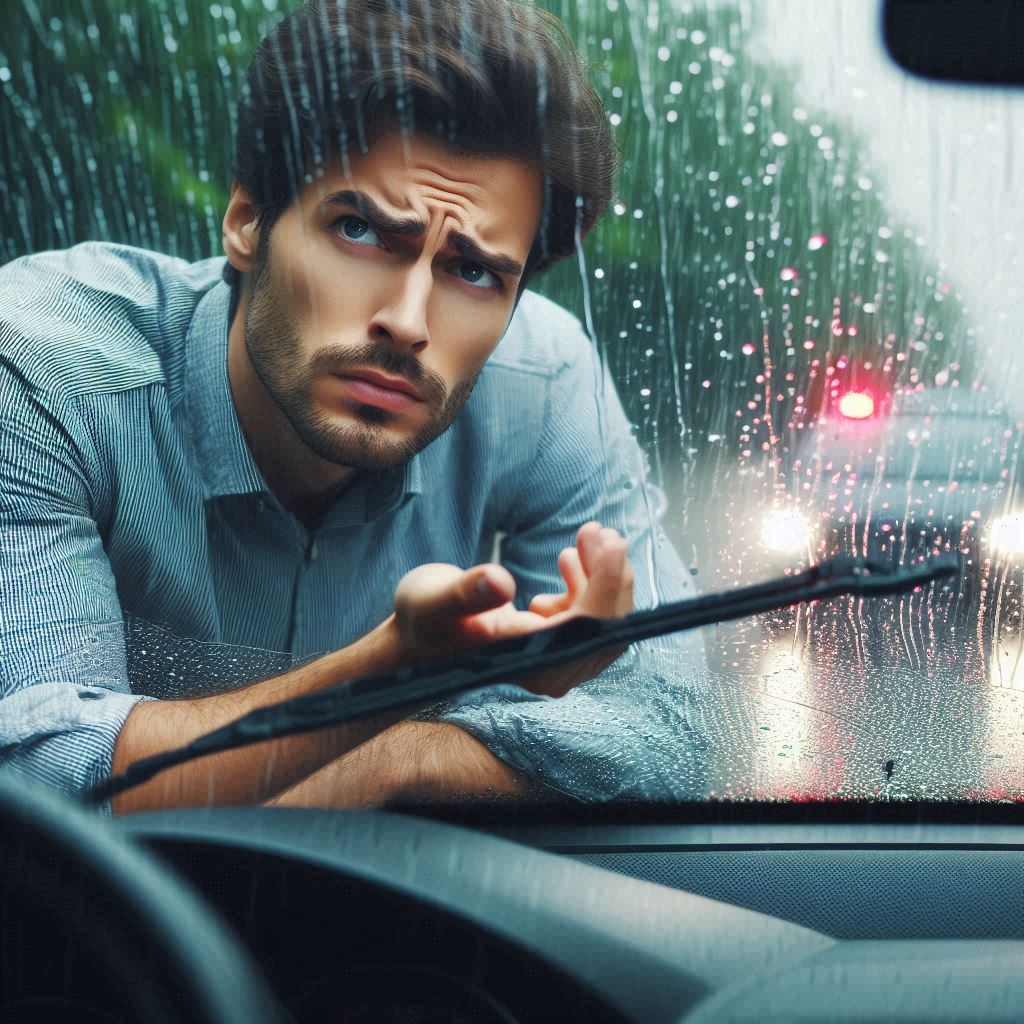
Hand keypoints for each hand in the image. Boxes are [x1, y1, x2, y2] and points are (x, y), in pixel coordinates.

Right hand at [391, 522, 633, 696]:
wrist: (418, 638)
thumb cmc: (423, 621)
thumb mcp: (433, 600)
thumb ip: (465, 593)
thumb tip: (500, 583)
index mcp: (524, 660)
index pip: (584, 630)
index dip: (606, 587)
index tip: (610, 543)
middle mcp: (547, 669)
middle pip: (606, 629)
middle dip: (611, 576)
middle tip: (598, 531)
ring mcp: (554, 661)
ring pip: (603, 623)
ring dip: (604, 577)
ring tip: (588, 535)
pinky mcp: (555, 647)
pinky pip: (590, 620)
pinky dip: (590, 585)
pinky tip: (568, 561)